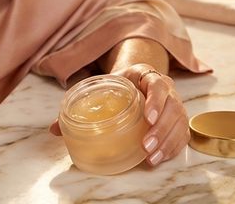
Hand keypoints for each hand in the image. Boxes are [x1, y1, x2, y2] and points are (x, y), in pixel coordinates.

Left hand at [48, 64, 188, 167]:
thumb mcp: (103, 87)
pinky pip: (181, 135)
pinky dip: (172, 148)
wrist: (136, 79)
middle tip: (146, 145)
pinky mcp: (178, 121)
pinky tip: (158, 158)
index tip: (148, 116)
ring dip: (167, 142)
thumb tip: (53, 128)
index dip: (156, 100)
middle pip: (172, 108)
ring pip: (179, 123)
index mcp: (147, 76)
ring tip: (151, 156)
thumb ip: (81, 104)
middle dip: (161, 129)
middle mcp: (167, 90)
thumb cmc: (120, 85)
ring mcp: (175, 106)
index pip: (158, 85)